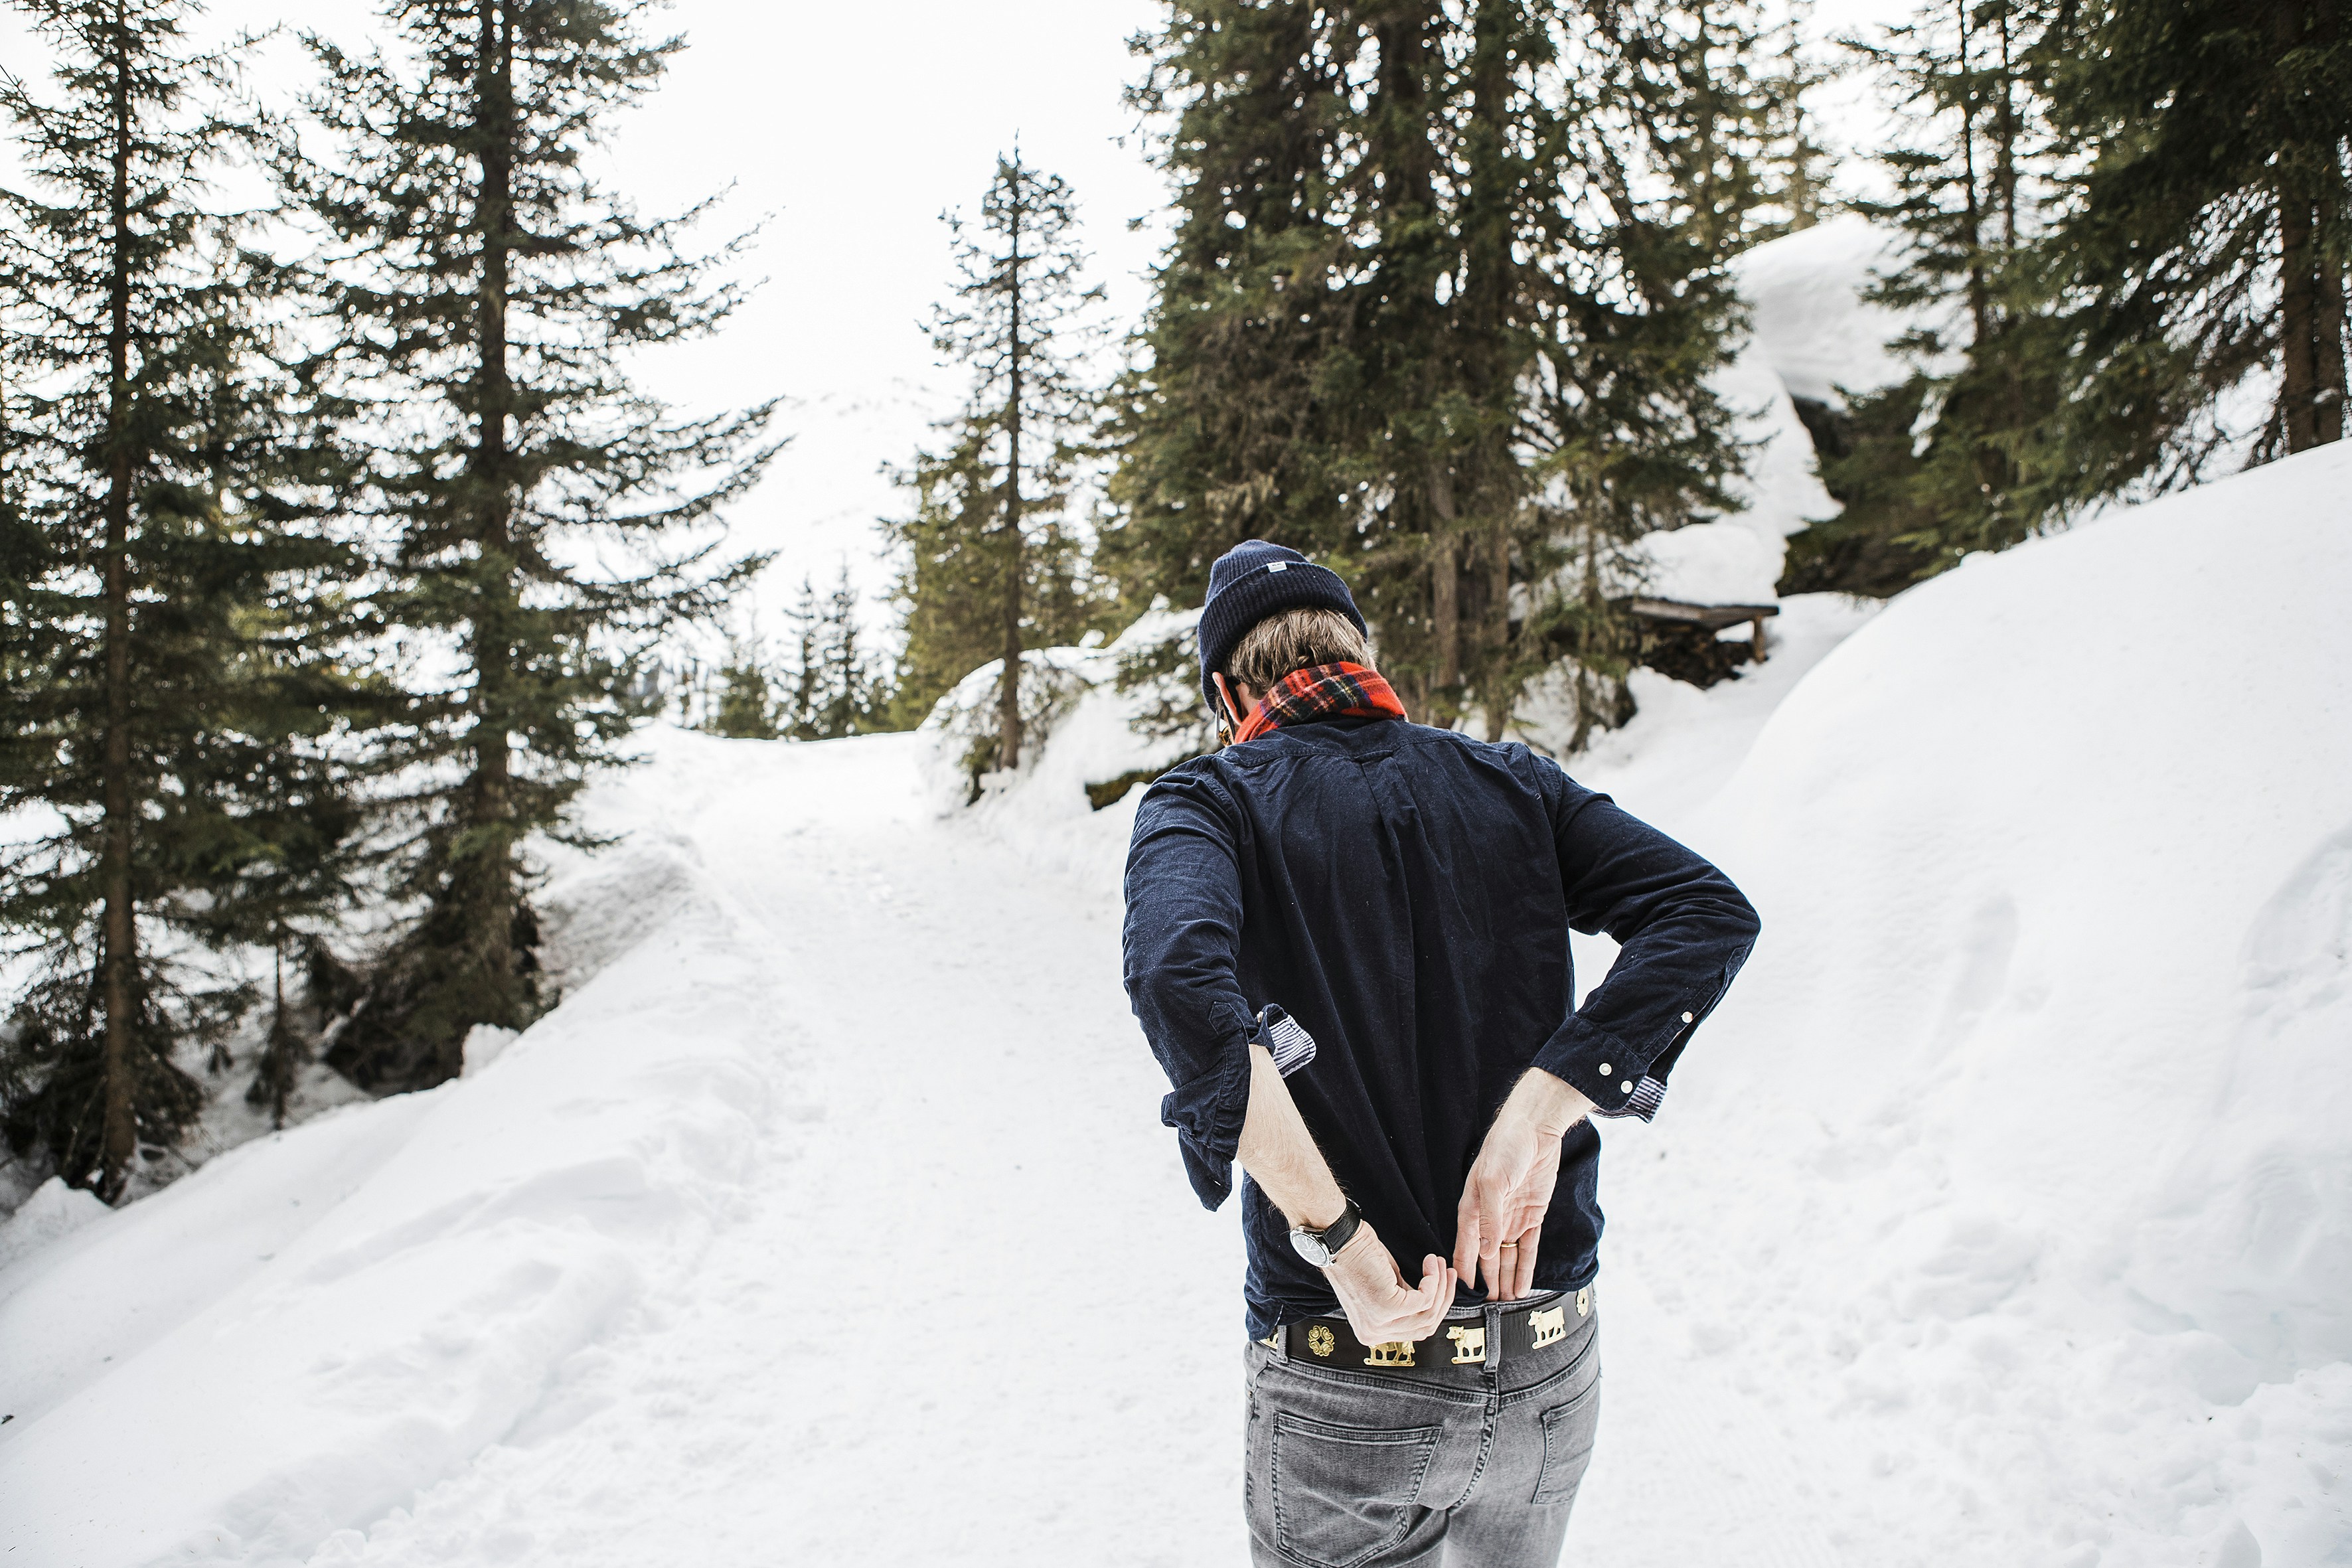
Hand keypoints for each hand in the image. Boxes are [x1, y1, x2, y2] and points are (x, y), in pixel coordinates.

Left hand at [1325, 1223, 1456, 1344]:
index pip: (1414, 1332)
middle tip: (1449, 1272)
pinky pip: (1425, 1299)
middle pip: (1425, 1327)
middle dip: (1443, 1298)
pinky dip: (1433, 1280)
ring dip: (1440, 1286)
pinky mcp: (1386, 1308)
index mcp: (1371, 1332)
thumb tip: (1432, 1303)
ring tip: (1438, 1263)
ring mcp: (1379, 1324)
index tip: (1444, 1284)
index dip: (1435, 1308)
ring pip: (1428, 1314)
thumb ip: (1406, 1302)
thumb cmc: (1359, 1256)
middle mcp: (1373, 1334)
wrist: (1339, 1239)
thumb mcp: (1387, 1287)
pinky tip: (1430, 1263)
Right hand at [1454, 1070, 1593, 1301]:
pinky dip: (1526, 1267)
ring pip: (1507, 1257)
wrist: (1535, 1128)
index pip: (1466, 1248)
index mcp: (1472, 1209)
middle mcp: (1490, 1217)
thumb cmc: (1505, 1148)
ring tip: (1508, 1304)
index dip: (1464, 1272)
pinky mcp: (1532, 1214)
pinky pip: (1528, 1247)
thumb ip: (1489, 1219)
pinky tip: (1523, 1285)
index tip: (1463, 1297)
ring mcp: (1512, 1217)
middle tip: (1491, 1311)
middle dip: (1488, 1283)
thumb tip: (1486, 1253)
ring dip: (1507, 1279)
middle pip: (1487, 1258)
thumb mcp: (1492, 1182)